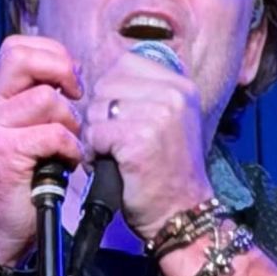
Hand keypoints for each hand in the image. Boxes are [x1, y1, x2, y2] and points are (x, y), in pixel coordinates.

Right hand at [0, 35, 83, 263]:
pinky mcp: (3, 151)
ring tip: (68, 147)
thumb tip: (74, 77)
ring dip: (70, 123)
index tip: (72, 81)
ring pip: (46, 99)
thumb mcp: (30, 135)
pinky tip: (67, 164)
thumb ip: (42, 105)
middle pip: (21, 56)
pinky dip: (70, 148)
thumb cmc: (24, 185)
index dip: (52, 54)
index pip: (17, 47)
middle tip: (75, 96)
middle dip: (59, 70)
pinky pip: (52, 133)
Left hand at [83, 50, 212, 240]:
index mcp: (181, 85)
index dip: (113, 90)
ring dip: (97, 134)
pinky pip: (95, 133)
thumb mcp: (169, 120)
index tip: (122, 117)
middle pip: (107, 84)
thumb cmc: (168, 171)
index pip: (126, 63)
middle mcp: (173, 94)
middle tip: (116, 141)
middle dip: (101, 114)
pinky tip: (111, 164)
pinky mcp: (139, 138)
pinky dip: (95, 152)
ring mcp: (158, 114)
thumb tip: (103, 77)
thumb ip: (144, 93)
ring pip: (98, 108)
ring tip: (115, 153)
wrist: (182, 212)